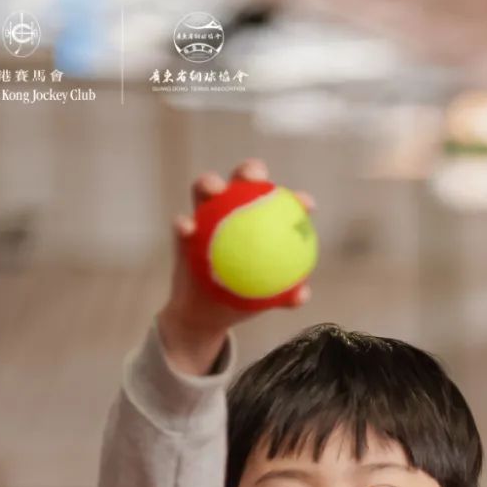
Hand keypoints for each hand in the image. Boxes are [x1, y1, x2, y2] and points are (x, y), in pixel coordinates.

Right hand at [164, 156, 315, 338]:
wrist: (206, 314)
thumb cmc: (242, 298)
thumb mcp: (265, 299)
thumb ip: (284, 296)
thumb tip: (302, 295)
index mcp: (256, 222)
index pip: (276, 204)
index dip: (292, 198)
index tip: (306, 205)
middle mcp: (230, 212)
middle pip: (241, 182)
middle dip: (250, 171)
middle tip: (259, 180)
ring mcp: (204, 218)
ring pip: (204, 191)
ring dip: (209, 183)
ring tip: (216, 190)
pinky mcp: (183, 233)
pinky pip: (181, 225)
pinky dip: (183, 224)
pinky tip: (188, 228)